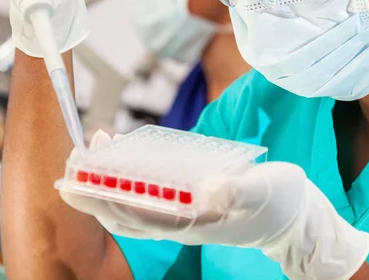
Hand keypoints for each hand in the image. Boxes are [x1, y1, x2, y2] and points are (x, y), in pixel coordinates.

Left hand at [61, 131, 368, 279]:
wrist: (295, 222)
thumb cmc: (282, 204)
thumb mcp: (266, 192)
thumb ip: (238, 193)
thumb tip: (210, 190)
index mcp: (193, 222)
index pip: (134, 213)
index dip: (100, 198)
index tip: (72, 178)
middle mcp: (180, 222)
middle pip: (124, 209)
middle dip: (94, 185)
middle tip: (76, 154)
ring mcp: (183, 214)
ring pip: (134, 200)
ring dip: (109, 177)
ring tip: (97, 146)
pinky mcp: (190, 203)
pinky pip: (150, 192)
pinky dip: (131, 174)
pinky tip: (130, 153)